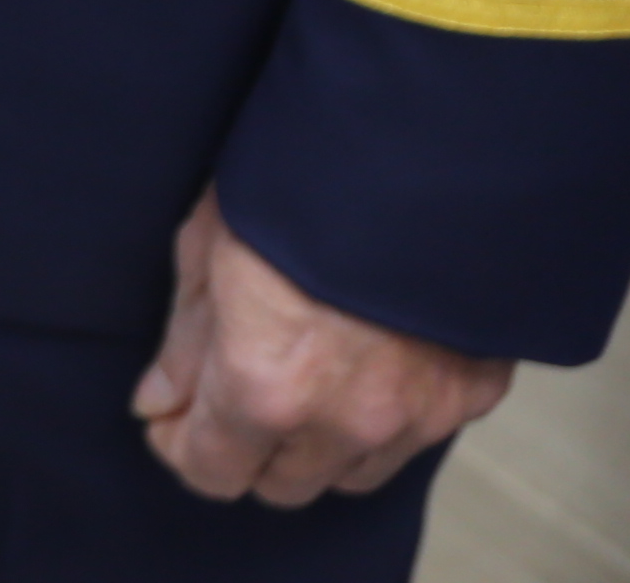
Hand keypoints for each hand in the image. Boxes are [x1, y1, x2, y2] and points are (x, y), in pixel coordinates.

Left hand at [132, 192, 512, 501]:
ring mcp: (414, 416)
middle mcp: (343, 421)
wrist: (425, 146)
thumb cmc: (298, 181)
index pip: (211, 472)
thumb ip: (185, 341)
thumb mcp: (210, 245)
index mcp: (264, 388)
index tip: (175, 418)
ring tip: (308, 373)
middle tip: (237, 390)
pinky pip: (414, 438)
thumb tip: (160, 402)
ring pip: (349, 473)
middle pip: (280, 485)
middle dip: (248, 448)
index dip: (182, 444)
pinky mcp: (470, 396)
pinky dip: (386, 417)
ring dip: (319, 443)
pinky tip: (371, 359)